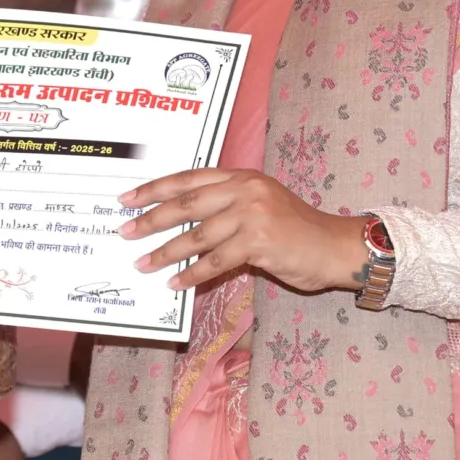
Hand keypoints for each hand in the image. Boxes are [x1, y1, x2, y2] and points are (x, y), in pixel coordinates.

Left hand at [117, 167, 364, 292]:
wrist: (334, 246)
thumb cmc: (295, 230)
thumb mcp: (260, 205)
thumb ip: (226, 206)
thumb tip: (180, 225)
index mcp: (241, 176)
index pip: (189, 179)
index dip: (155, 188)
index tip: (127, 199)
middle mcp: (245, 189)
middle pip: (186, 203)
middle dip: (151, 219)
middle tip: (125, 232)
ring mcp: (252, 214)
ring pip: (197, 235)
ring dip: (166, 252)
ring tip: (143, 264)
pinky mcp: (258, 241)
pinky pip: (216, 261)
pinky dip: (193, 274)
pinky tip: (176, 283)